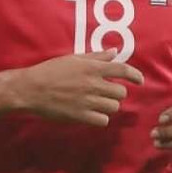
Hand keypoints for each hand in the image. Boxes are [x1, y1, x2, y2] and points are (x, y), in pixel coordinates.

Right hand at [14, 48, 143, 126]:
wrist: (31, 89)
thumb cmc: (51, 71)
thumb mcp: (74, 59)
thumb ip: (96, 57)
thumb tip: (114, 52)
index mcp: (92, 68)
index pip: (122, 70)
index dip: (135, 75)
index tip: (139, 80)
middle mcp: (93, 84)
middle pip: (121, 92)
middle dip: (117, 92)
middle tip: (106, 91)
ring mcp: (88, 101)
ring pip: (113, 107)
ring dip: (109, 105)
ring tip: (97, 102)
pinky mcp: (81, 116)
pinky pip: (103, 120)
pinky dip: (101, 117)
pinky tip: (92, 112)